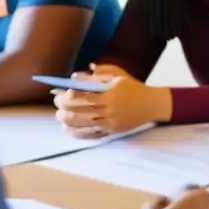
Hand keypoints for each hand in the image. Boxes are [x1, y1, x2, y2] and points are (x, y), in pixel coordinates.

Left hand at [53, 64, 170, 136]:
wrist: (151, 104)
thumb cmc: (134, 87)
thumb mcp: (119, 75)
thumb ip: (98, 73)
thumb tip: (75, 76)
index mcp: (110, 95)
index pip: (84, 97)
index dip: (70, 96)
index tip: (62, 92)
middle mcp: (108, 110)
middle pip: (80, 112)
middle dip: (64, 108)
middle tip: (57, 103)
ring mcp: (109, 123)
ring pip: (82, 125)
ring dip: (67, 121)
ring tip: (59, 116)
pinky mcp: (111, 131)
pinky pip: (90, 135)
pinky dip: (76, 133)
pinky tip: (67, 129)